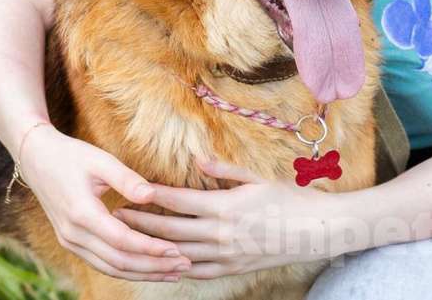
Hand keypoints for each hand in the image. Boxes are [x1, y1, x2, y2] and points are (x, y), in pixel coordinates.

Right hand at [18, 125, 192, 280]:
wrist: (37, 158)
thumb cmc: (71, 155)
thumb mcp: (101, 160)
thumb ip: (127, 179)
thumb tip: (152, 195)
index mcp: (81, 214)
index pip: (122, 241)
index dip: (151, 248)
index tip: (177, 250)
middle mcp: (73, 234)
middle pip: (118, 262)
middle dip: (153, 267)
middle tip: (184, 265)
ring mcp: (70, 241)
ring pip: (110, 268)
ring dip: (143, 273)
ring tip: (172, 272)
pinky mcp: (72, 242)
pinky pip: (102, 263)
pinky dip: (127, 269)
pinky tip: (148, 267)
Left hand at [113, 158, 341, 280]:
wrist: (313, 232)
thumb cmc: (287, 200)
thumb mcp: (257, 179)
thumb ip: (225, 170)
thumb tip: (198, 160)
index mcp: (225, 207)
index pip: (179, 201)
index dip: (153, 196)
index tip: (131, 190)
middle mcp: (221, 234)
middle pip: (170, 229)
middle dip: (141, 223)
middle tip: (117, 217)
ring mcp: (225, 255)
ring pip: (178, 252)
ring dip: (152, 245)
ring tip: (131, 239)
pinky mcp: (231, 269)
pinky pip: (197, 271)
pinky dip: (176, 266)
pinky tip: (162, 260)